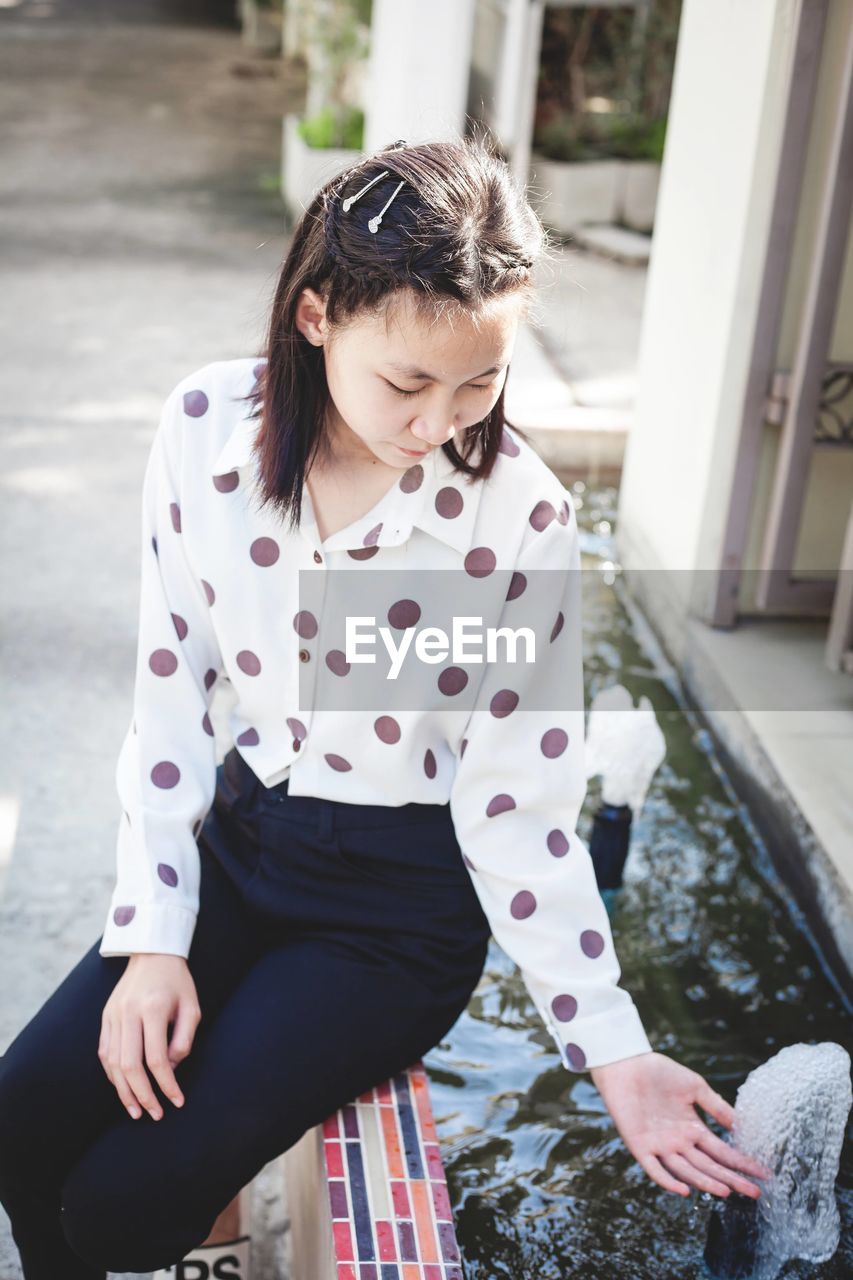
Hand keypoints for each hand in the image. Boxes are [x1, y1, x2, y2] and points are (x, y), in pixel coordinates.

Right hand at [99, 953, 200, 1121]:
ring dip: (123, 1091)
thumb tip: (171, 1068)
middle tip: (155, 1114)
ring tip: (136, 1110)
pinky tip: (124, 1088)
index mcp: (152, 1009)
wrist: (152, 953)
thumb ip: (184, 1039)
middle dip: (142, 1095)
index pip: (156, 1058)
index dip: (167, 1085)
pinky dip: (112, 1075)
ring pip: (112, 1063)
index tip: (177, 1101)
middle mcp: (128, 1013)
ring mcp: (112, 1015)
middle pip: (129, 1066)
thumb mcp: (192, 1007)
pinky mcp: (105, 1017)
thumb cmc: (178, 982)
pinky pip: (104, 1053)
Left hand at [589, 1051, 772, 1197]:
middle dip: (732, 1179)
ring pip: (687, 1171)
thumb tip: (741, 1125)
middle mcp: (679, 1142)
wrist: (627, 1063)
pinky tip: (684, 1189)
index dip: (742, 1163)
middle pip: (709, 1166)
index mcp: (693, 1129)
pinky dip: (668, 1181)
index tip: (764, 1174)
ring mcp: (661, 1146)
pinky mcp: (640, 1146)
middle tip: (755, 1192)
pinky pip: (655, 1169)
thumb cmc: (660, 1073)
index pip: (722, 1152)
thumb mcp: (694, 1087)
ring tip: (727, 1191)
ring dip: (706, 1182)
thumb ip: (716, 1107)